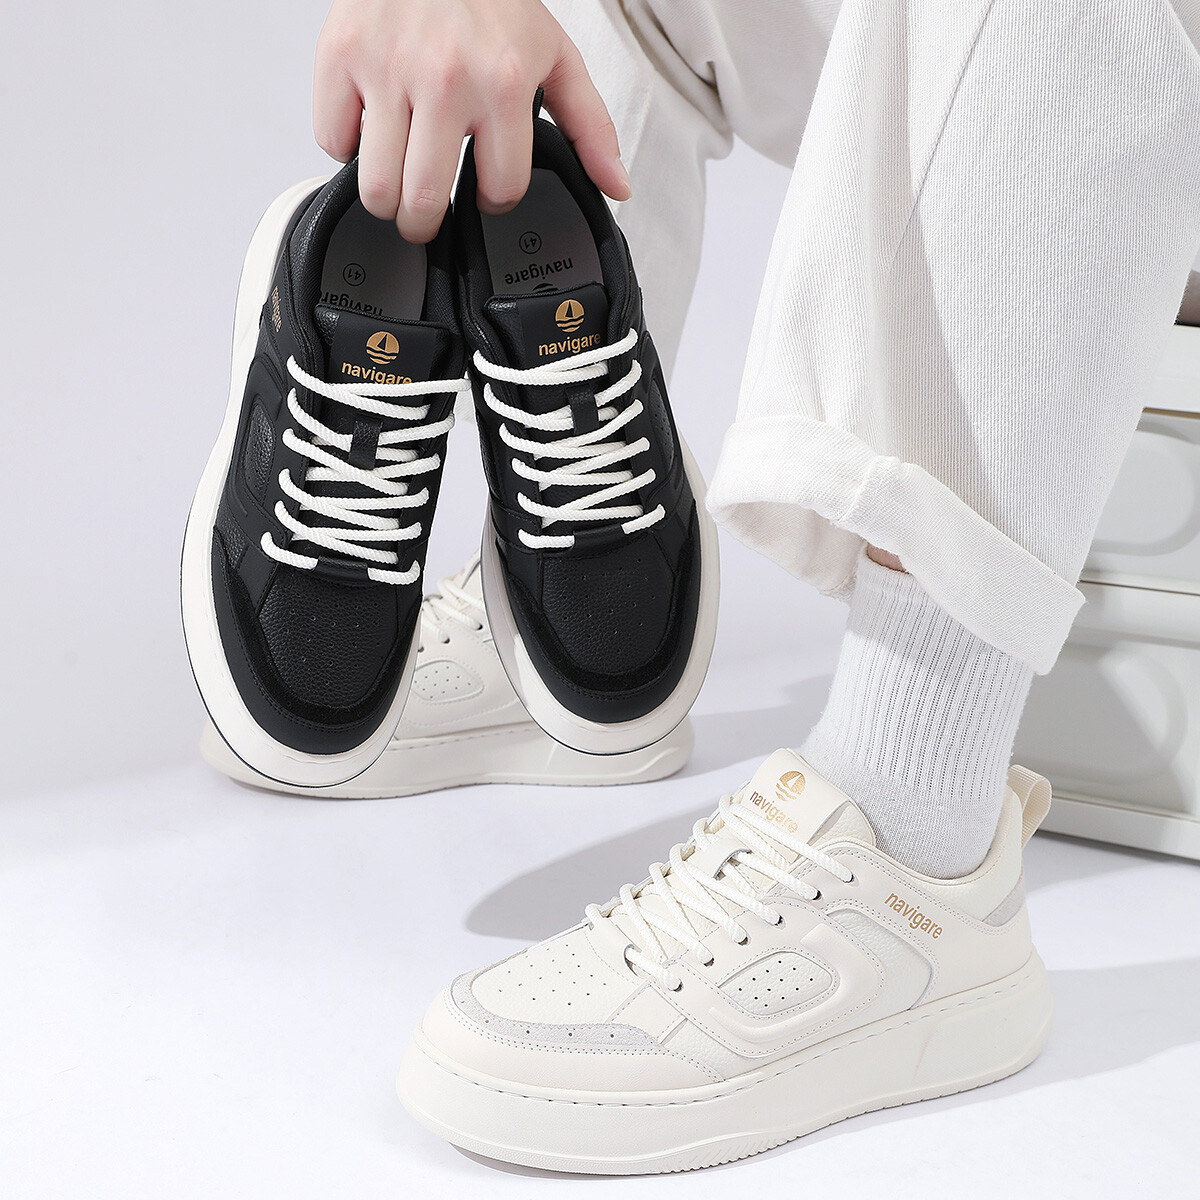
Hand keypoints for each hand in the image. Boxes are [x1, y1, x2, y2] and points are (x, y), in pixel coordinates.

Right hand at [314, 0, 630, 242]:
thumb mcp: (555, 56)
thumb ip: (589, 126)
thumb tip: (615, 186)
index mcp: (504, 83)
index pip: (499, 190)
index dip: (493, 197)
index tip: (486, 187)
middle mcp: (445, 79)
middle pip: (424, 202)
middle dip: (426, 223)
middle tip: (428, 212)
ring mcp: (388, 69)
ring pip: (375, 188)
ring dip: (386, 200)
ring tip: (397, 183)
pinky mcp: (342, 56)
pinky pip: (332, 141)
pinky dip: (345, 146)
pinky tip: (370, 131)